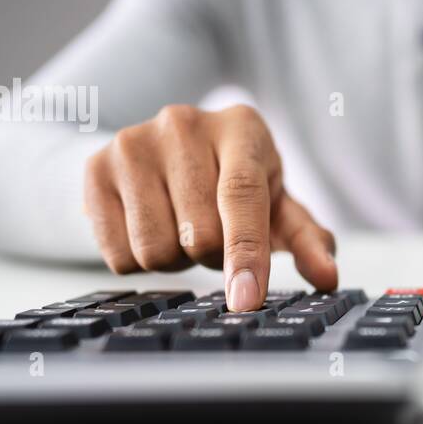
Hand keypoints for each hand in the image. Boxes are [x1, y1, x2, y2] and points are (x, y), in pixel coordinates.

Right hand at [83, 104, 337, 311]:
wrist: (166, 156)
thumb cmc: (235, 184)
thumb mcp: (277, 206)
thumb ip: (307, 240)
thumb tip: (327, 276)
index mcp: (240, 128)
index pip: (242, 197)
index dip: (246, 254)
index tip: (246, 299)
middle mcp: (183, 124)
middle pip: (199, 234)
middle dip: (212, 256)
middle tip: (213, 236)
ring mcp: (133, 142)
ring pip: (154, 249)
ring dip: (175, 260)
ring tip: (181, 230)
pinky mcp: (94, 168)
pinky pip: (117, 253)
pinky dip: (138, 260)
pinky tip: (150, 228)